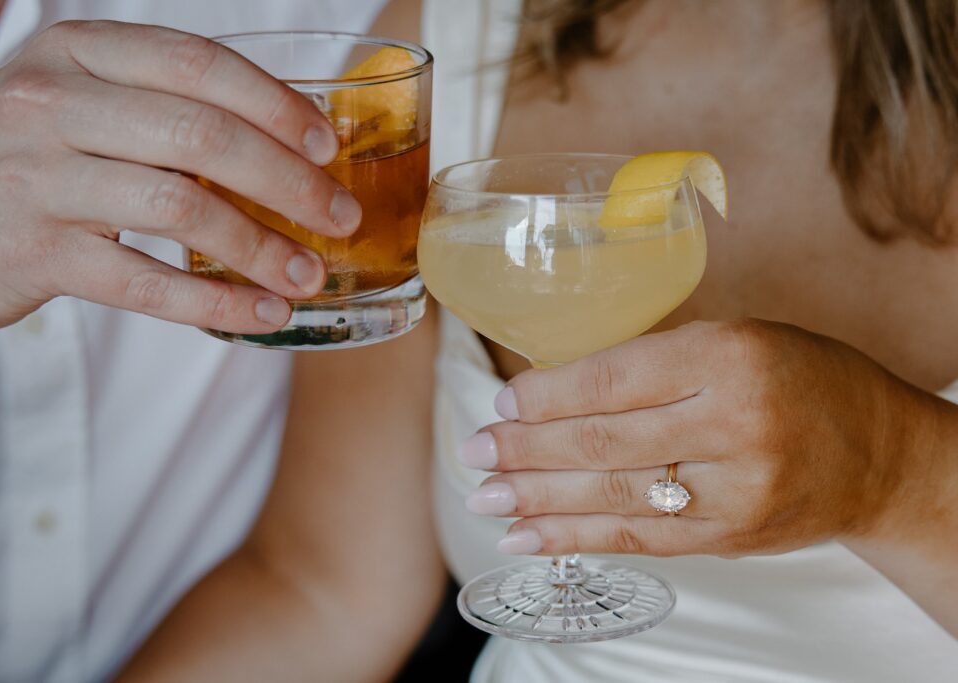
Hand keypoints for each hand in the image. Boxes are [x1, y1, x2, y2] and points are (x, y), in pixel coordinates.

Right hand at [0, 20, 360, 337]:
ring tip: (309, 274)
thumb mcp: (74, 104)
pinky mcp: (36, 253)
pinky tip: (264, 314)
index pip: (198, 63)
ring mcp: (39, 178)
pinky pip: (147, 282)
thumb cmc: (21, 162)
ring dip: (262, 247)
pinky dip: (216, 302)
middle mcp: (53, 103)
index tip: (326, 145)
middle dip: (289, 181)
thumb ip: (159, 107)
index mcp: (77, 52)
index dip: (276, 103)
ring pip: (181, 207)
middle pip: (202, 134)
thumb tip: (286, 141)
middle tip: (340, 216)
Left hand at [459, 320, 927, 557]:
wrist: (877, 453)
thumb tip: (550, 392)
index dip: (546, 397)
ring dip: (537, 500)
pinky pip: (638, 539)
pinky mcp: (729, 538)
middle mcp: (731, 423)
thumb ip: (652, 364)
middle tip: (473, 455)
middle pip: (603, 442)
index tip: (501, 403)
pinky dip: (575, 539)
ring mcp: (733, 490)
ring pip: (613, 496)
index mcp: (727, 356)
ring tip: (483, 497)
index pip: (612, 380)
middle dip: (525, 451)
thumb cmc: (795, 379)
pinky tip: (528, 538)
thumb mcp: (732, 341)